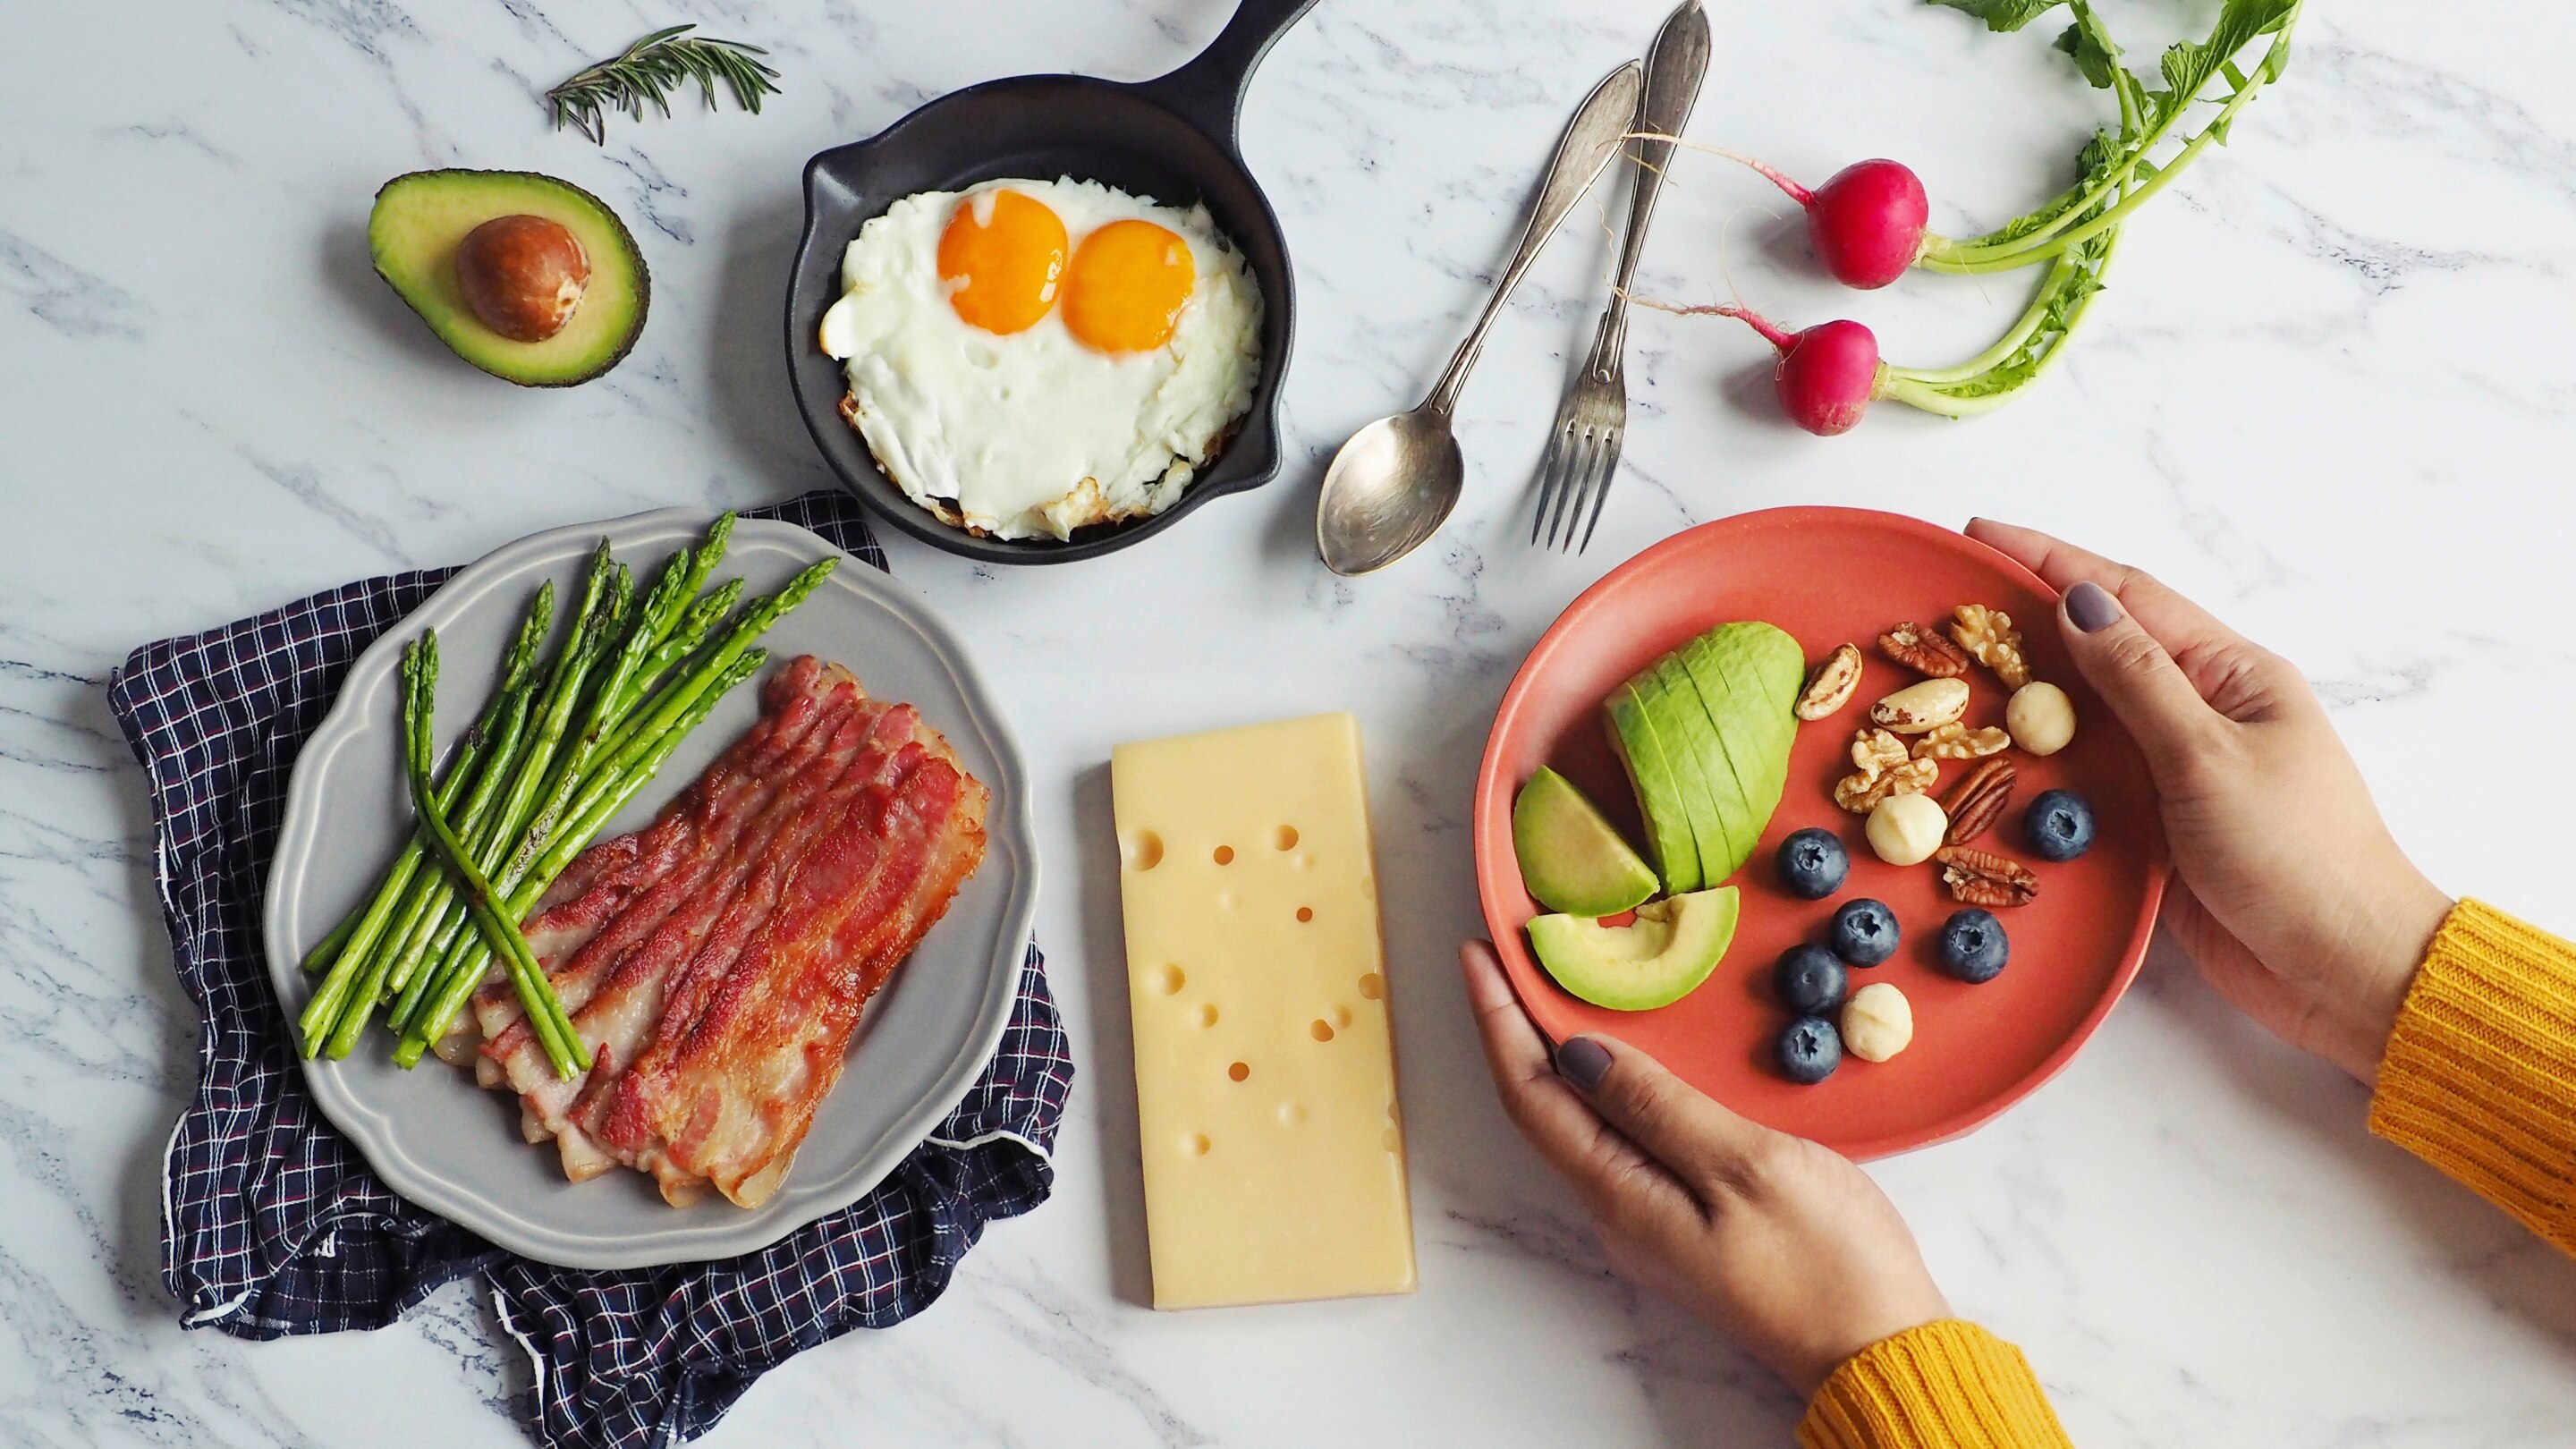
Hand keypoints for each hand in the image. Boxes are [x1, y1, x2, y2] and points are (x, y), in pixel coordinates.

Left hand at [1460, 940, 1947, 1393]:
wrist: (1877, 1348)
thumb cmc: (1825, 1263)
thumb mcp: (1744, 1166)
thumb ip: (1658, 1107)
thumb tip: (1578, 1055)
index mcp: (1620, 1196)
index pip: (1531, 1095)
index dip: (1498, 1020)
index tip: (1479, 953)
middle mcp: (1619, 1210)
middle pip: (1545, 1106)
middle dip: (1518, 1027)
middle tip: (1511, 953)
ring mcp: (1651, 1218)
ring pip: (1584, 1120)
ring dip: (1560, 1051)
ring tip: (1555, 985)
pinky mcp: (1688, 1219)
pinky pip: (1625, 1136)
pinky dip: (1611, 1081)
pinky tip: (1631, 1052)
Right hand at [1967, 520, 2452, 1084]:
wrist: (2340, 967)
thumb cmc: (2297, 856)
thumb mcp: (2209, 756)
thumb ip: (2138, 680)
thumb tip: (2079, 603)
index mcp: (2230, 674)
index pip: (2128, 596)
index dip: (2051, 561)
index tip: (1981, 535)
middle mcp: (2199, 712)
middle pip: (2098, 649)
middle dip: (2024, 621)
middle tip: (1945, 606)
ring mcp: (2176, 770)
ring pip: (2083, 717)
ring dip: (2021, 696)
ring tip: (1945, 675)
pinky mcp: (2155, 828)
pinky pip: (2084, 781)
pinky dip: (2036, 767)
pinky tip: (1987, 762)